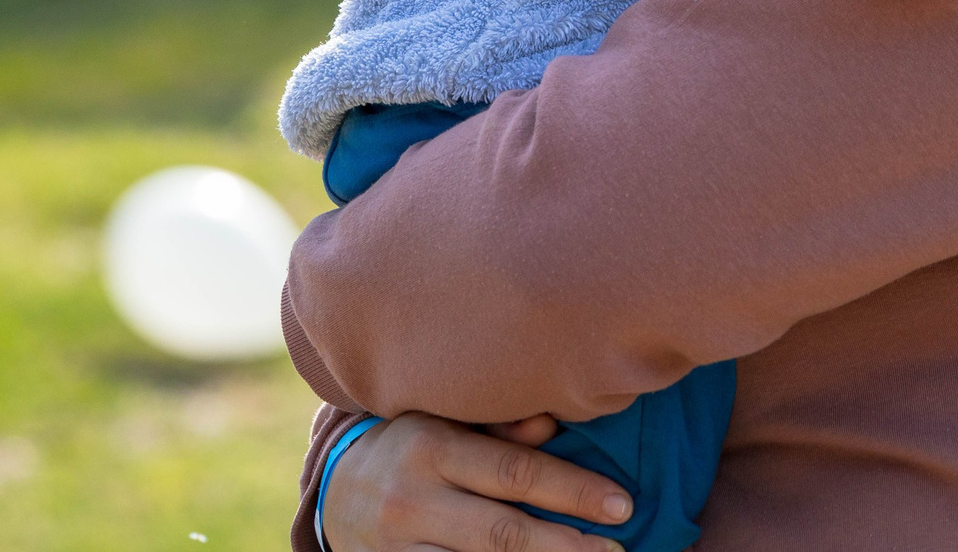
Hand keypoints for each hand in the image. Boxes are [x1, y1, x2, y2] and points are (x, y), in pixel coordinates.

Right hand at [319, 411, 630, 551]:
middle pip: (503, 532)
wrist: (336, 487)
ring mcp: (398, 547)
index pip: (514, 473)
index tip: (621, 505)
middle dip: (566, 545)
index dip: (572, 491)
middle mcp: (412, 499)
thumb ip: (500, 425)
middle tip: (616, 551)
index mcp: (432, 447)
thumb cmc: (413, 442)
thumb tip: (554, 424)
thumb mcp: (448, 420)